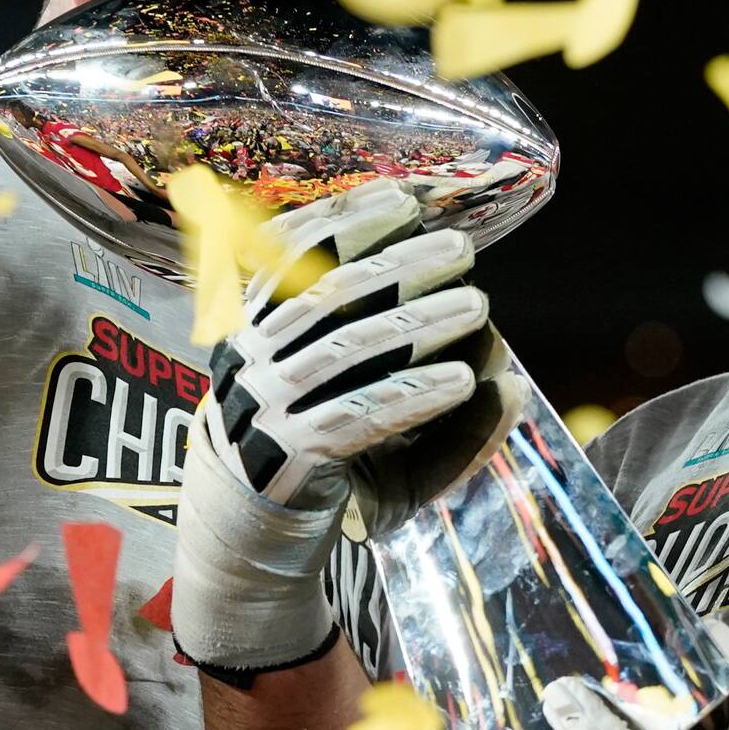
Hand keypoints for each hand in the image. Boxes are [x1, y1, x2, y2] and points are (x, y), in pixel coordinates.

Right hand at [172, 183, 516, 673]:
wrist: (251, 536)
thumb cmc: (315, 446)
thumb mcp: (349, 386)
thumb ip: (398, 345)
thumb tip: (475, 312)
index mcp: (253, 319)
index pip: (296, 247)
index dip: (354, 213)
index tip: (414, 193)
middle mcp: (251, 353)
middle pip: (331, 293)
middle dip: (401, 261)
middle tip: (461, 248)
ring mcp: (267, 405)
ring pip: (351, 349)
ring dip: (420, 321)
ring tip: (477, 306)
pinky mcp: (291, 456)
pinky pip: (362, 417)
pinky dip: (416, 394)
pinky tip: (463, 384)